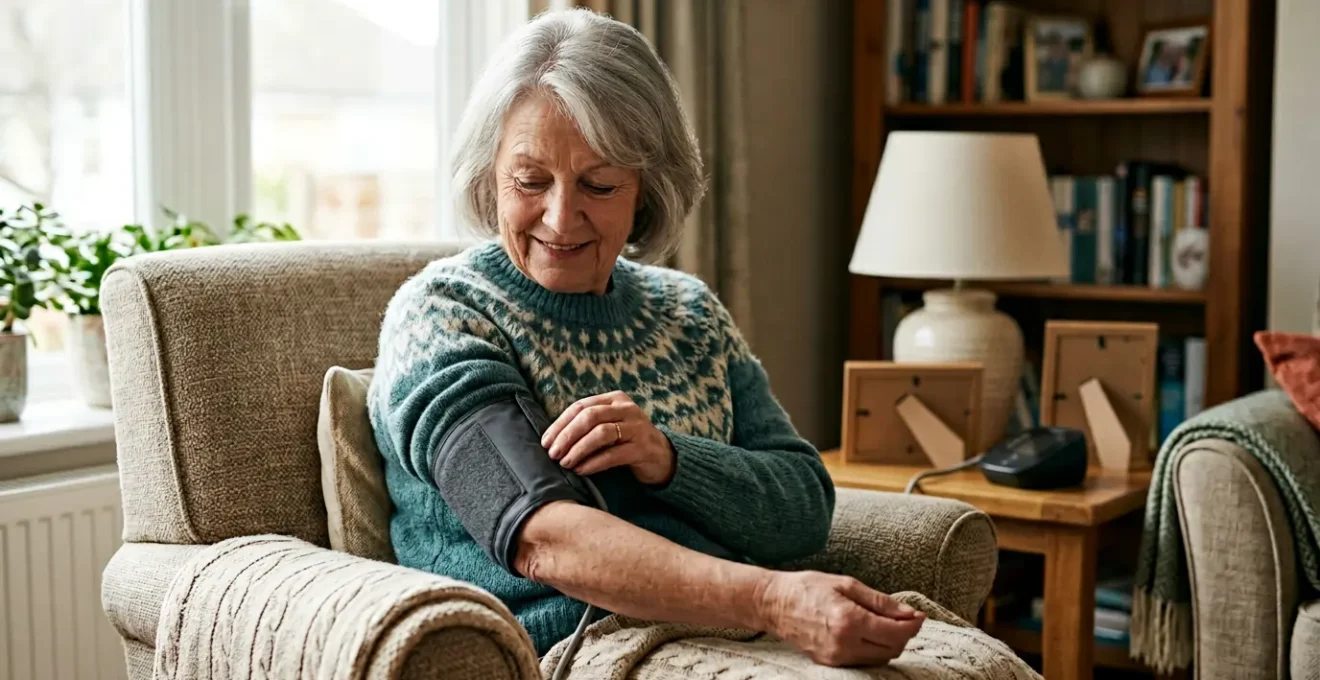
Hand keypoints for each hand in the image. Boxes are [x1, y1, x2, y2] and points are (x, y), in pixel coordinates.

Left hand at [540, 391, 675, 484]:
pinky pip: (613, 454)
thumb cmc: (626, 441)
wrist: (661, 456)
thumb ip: (587, 426)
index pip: (581, 407)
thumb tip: (552, 439)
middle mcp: (627, 409)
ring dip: (578, 449)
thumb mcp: (609, 426)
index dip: (560, 424)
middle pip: (590, 417)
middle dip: (567, 436)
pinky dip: (594, 462)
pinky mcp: (643, 448)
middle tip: (553, 454)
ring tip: (565, 463)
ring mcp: (637, 427)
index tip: (546, 442)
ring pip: (601, 433)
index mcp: (614, 399)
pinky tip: (581, 470)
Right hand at [755, 571, 924, 666]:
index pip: (895, 632)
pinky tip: (870, 633)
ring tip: (886, 624)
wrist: (774, 604)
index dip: (913, 625)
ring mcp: (836, 657)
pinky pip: (863, 661)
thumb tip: (909, 613)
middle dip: (904, 634)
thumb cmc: (808, 587)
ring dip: (890, 644)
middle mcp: (844, 643)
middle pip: (891, 649)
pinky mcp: (830, 663)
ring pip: (879, 659)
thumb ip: (880, 601)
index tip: (919, 615)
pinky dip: (873, 650)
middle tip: (905, 617)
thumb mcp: (846, 584)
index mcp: (849, 620)